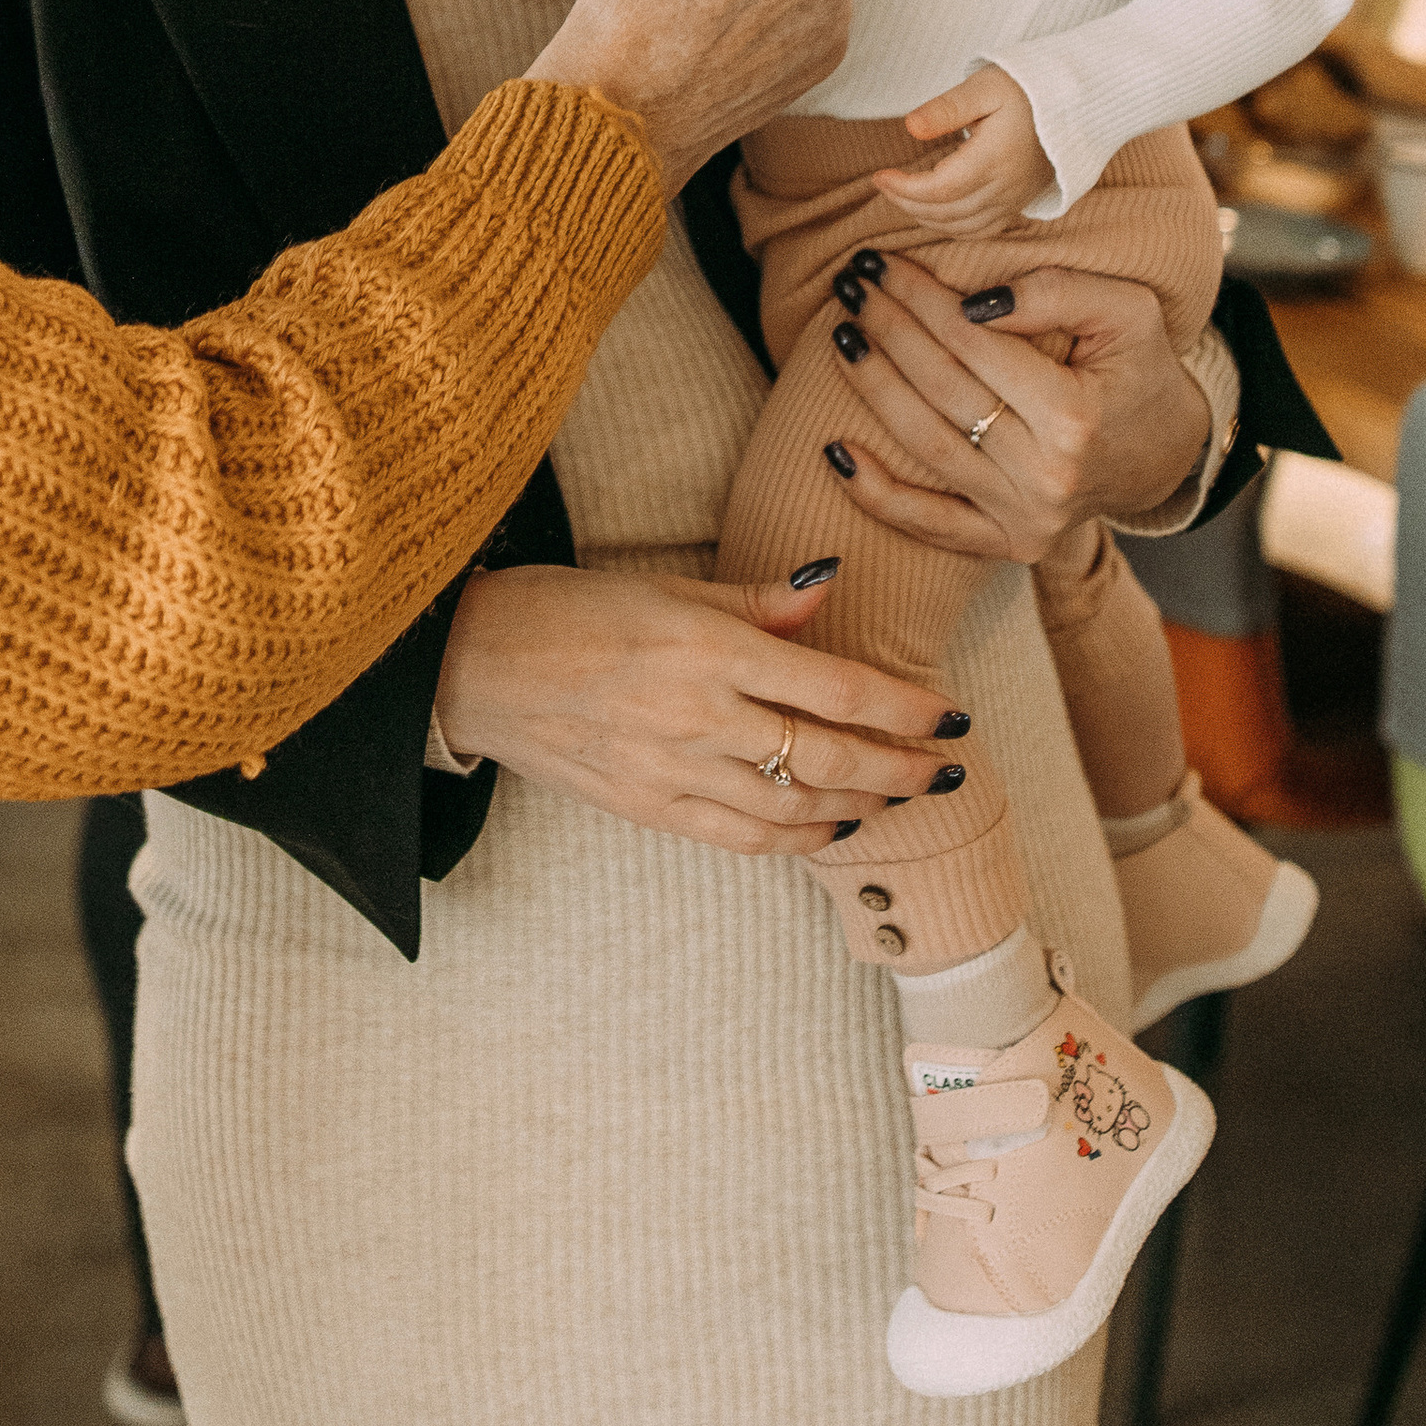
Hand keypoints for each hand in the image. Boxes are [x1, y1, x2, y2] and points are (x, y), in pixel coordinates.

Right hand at [434, 559, 963, 848]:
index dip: (903, 707)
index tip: (950, 715)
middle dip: (901, 767)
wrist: (475, 666)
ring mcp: (674, 772)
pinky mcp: (651, 810)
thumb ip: (756, 602)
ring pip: (795, 805)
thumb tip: (830, 589)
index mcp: (706, 648)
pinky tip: (830, 827)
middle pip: (829, 756)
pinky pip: (744, 839)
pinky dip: (798, 837)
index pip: (834, 687)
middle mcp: (698, 716)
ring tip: (899, 796)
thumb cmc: (566, 610)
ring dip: (860, 805)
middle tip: (946, 769)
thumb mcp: (665, 587)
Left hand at [824, 251, 1213, 563]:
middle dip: (888, 330)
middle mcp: (1046, 477)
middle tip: (852, 285)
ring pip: (927, 447)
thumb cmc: (1141, 370)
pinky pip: (929, 525)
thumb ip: (1056, 294)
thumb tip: (974, 303)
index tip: (882, 263)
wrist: (1166, 454)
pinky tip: (833, 452)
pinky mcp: (1008, 543)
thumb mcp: (1126, 312)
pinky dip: (876, 494)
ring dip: (872, 388)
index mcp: (1075, 417)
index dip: (922, 299)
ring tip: (841, 335)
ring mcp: (1024, 518)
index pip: (974, 345)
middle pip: (942, 391)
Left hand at [871, 66, 1055, 232]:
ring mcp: (1015, 199)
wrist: (1075, 101)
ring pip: (962, 227)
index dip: (904, 189)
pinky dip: (952, 227)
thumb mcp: (984, 86)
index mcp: (995, 158)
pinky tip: (934, 211)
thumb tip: (910, 127)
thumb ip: (946, 108)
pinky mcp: (1020, 203)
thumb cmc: (1027, 87)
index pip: (940, 189)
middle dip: (907, 203)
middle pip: (946, 213)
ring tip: (902, 196)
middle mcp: (1006, 186)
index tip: (879, 176)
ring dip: (926, 218)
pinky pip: (982, 230)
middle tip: (883, 184)